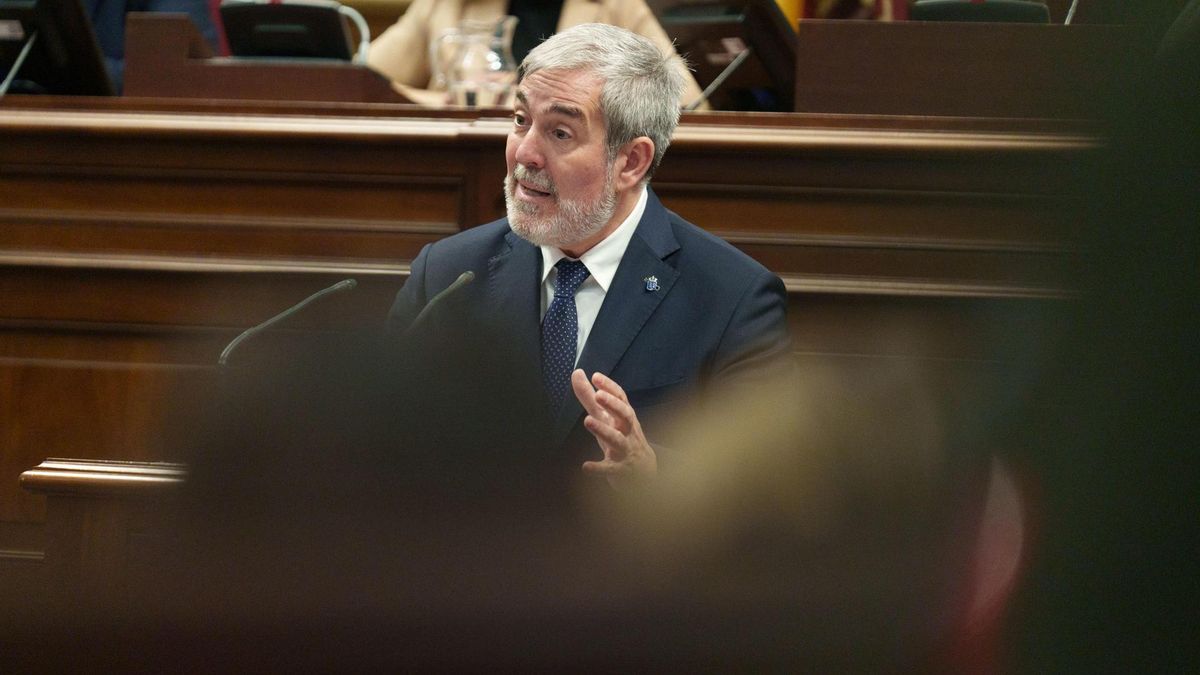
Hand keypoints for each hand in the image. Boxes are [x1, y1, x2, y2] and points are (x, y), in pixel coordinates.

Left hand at [572, 369, 655, 488]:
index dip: (609, 387)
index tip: (596, 376)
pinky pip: (610, 468)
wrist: (643, 471)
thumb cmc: (622, 437)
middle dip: (613, 405)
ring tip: (588, 421)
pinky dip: (598, 468)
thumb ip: (589, 397)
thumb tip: (577, 373)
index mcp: (624, 416)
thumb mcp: (606, 417)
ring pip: (618, 439)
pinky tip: (585, 466)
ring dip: (604, 430)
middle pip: (625, 415)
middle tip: (598, 395)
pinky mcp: (619, 469)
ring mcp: (625, 450)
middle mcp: (627, 431)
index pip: (621, 398)